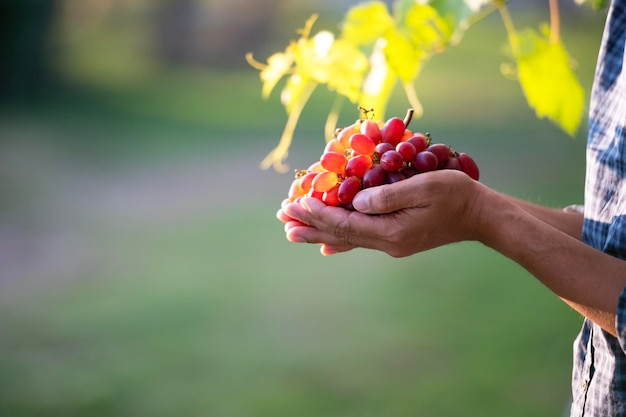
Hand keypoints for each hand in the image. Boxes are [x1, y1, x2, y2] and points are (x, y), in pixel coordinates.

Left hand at [277, 169, 486, 256]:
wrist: (480, 216)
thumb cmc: (456, 195)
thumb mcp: (425, 187)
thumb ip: (389, 195)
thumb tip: (356, 201)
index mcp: (392, 231)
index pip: (346, 223)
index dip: (320, 211)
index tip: (297, 201)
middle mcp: (387, 242)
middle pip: (340, 234)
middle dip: (310, 223)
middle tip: (283, 217)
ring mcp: (391, 243)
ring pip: (346, 238)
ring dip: (318, 231)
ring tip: (292, 231)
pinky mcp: (396, 239)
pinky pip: (360, 240)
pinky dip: (339, 240)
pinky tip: (326, 246)